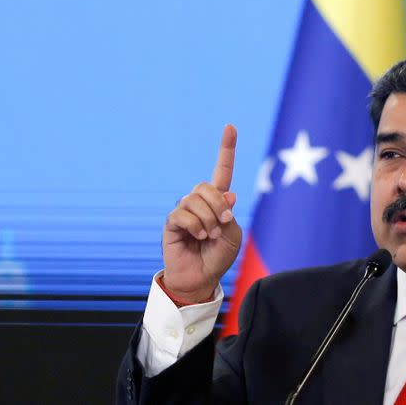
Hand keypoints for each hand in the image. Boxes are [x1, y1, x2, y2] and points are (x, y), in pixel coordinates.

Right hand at [161, 124, 241, 302]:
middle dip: (219, 205)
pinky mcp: (172, 222)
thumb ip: (231, 214)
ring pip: (195, 200)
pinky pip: (183, 214)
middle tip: (222, 225)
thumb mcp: (233, 235)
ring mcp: (184, 210)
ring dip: (207, 221)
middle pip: (207, 186)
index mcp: (218, 200)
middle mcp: (199, 200)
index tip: (230, 126)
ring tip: (208, 237)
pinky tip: (197, 238)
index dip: (226, 149)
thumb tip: (228, 193)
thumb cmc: (218, 255)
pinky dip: (195, 227)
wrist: (202, 277)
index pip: (222, 170)